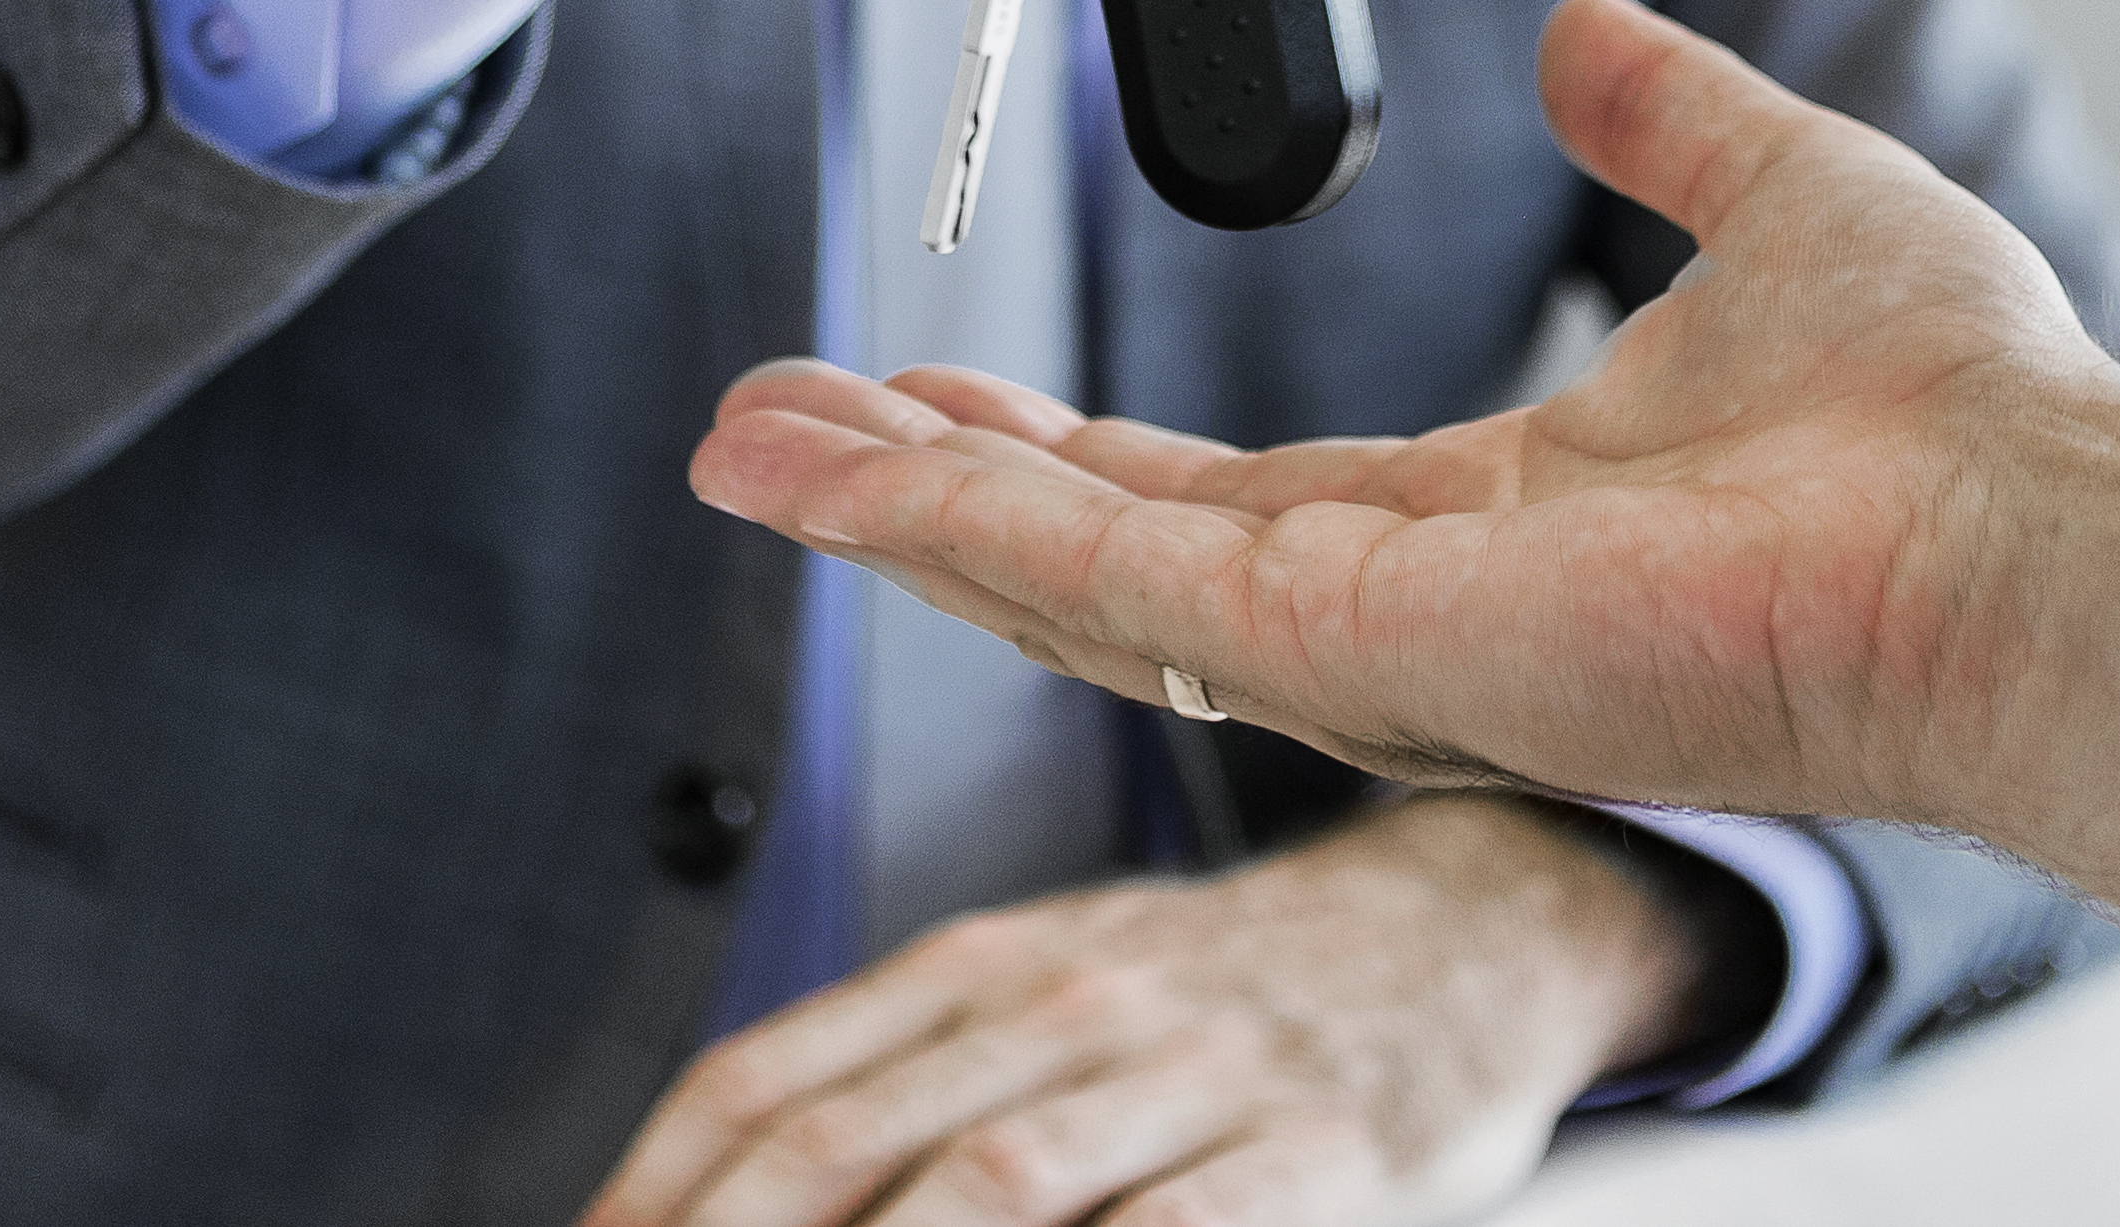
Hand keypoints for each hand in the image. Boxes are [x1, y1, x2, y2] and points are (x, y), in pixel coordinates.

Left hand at [578, 793, 1703, 1226]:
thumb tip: (730, 1185)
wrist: (1467, 928)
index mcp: (985, 961)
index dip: (652, 1191)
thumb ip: (910, 1072)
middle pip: (847, 1143)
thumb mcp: (1055, 986)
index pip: (768, 1079)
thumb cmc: (1219, 997)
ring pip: (991, 1183)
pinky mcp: (1312, 1148)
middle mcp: (1068, 1000)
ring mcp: (1189, 1070)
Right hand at [688, 0, 2109, 834]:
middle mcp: (1412, 614)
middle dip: (934, 495)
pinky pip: (1127, 589)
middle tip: (775, 429)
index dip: (1067, 449)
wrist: (2030, 523)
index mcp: (1492, 523)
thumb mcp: (1779, 190)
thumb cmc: (1961, 411)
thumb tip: (1591, 33)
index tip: (940, 391)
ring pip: (1083, 587)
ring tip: (753, 446)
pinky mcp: (1371, 659)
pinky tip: (856, 473)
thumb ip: (1667, 118)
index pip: (1222, 499)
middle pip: (1109, 561)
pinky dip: (972, 532)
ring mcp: (1382, 656)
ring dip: (909, 515)